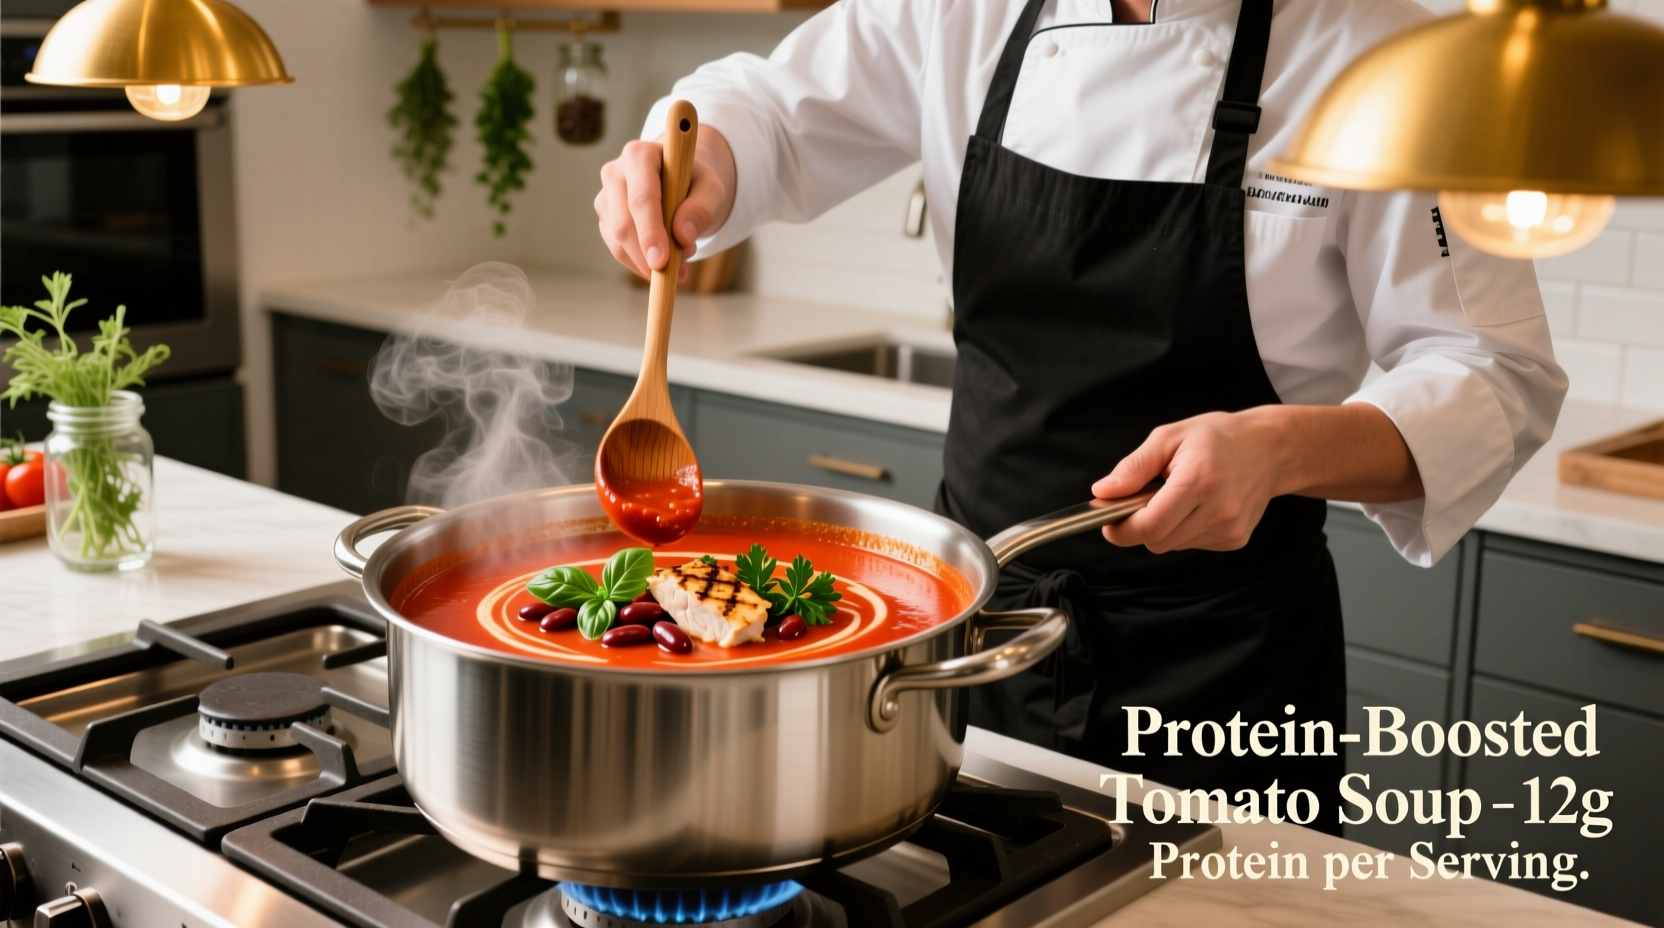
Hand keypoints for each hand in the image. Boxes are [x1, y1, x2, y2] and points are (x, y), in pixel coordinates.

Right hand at [595, 125, 735, 281]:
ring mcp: (605, 196)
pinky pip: (617, 249)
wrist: (679, 180)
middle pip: (624, 224)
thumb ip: (702, 208)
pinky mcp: (605, 218)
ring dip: (647, 262)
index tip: (661, 261)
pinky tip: (664, 262)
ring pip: (617, 241)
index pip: (642, 199)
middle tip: (678, 274)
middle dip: (647, 255)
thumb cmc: (694, 181)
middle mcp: (614, 172)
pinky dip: (640, 263)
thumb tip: (683, 236)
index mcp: (640, 155)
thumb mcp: (711, 188)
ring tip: (680, 264)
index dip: (650, 232)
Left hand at [1092, 405, 1421, 553]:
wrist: (1270, 449)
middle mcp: (1217, 510)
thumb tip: (1103, 491)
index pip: (1150, 525)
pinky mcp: (1235, 539)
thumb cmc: (1217, 438)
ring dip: (1164, 527)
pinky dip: (1183, 530)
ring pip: (1172, 545)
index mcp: (1198, 481)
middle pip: (1157, 540)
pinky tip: (1197, 506)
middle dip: (1140, 525)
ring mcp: (1229, 528)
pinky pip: (1191, 544)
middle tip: (1144, 498)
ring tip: (1178, 496)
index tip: (1109, 519)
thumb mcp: (1169, 437)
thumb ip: (1134, 467)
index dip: (1121, 529)